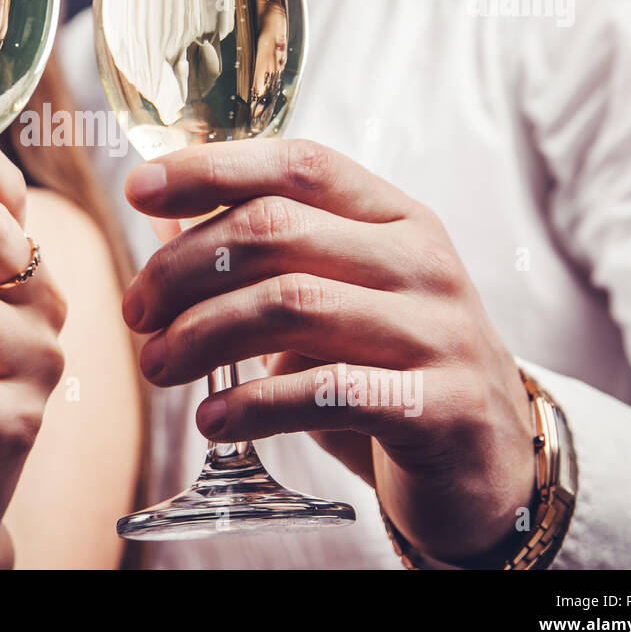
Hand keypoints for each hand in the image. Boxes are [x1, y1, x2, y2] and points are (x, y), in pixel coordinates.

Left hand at [122, 139, 536, 563]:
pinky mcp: (440, 406)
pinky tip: (213, 421)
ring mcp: (439, 331)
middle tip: (137, 313)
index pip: (298, 166)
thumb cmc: (391, 369)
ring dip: (203, 336)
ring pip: (292, 306)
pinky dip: (254, 405)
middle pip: (276, 231)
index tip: (138, 189)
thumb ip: (261, 256)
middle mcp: (422, 262)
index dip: (212, 169)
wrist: (493, 465)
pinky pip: (327, 392)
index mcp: (396, 218)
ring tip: (157, 366)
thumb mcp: (336, 297)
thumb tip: (161, 213)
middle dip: (185, 269)